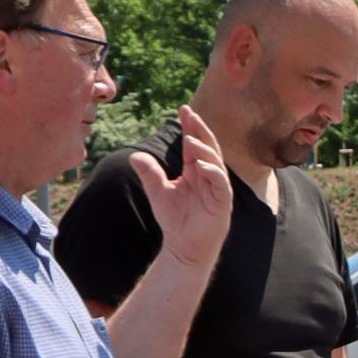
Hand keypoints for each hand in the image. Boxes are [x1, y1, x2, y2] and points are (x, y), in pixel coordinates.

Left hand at [133, 108, 235, 271]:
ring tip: (190, 140)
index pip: (195, 144)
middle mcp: (209, 176)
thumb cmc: (175, 220)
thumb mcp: (158, 192)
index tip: (183, 109)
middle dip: (200, 130)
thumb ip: (149, 173)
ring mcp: (218, 189)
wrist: (183, 248)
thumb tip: (135, 155)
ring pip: (215, 163)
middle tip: (190, 115)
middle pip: (208, 147)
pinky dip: (212, 173)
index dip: (191, 127)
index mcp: (196, 171)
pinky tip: (200, 165)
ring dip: (204, 150)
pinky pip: (220, 184)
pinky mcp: (223, 204)